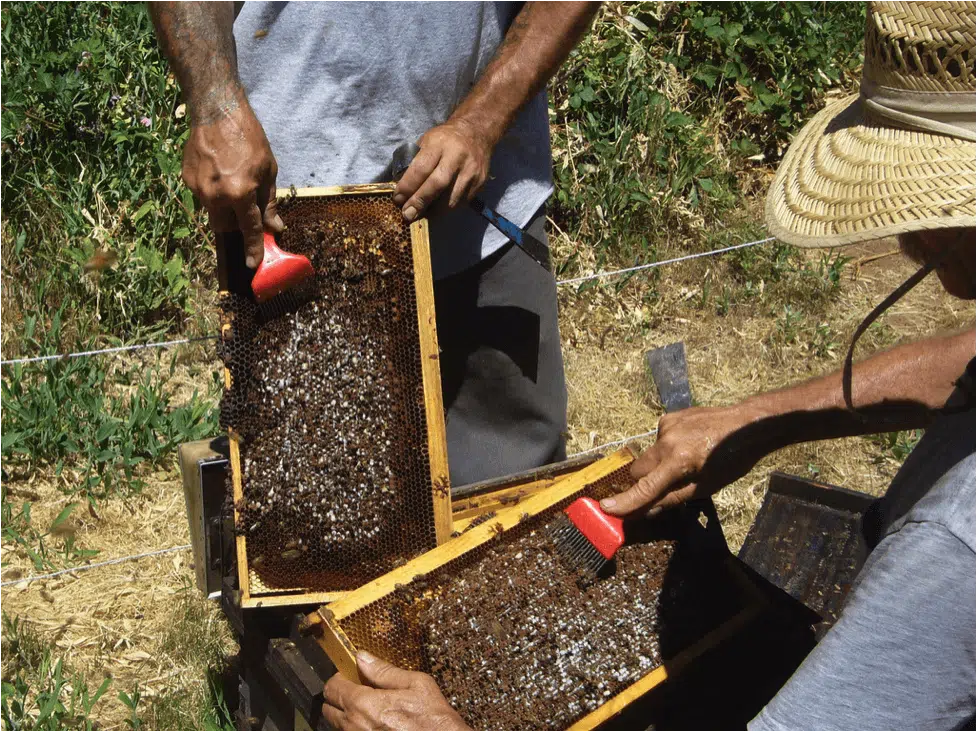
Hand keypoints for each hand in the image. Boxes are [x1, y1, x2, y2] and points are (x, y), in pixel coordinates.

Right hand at [181, 92, 282, 267]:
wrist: (216, 111)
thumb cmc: (248, 138)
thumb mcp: (268, 170)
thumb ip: (268, 202)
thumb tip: (275, 227)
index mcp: (240, 193)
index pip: (249, 229)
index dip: (253, 248)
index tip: (253, 264)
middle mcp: (216, 195)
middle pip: (227, 227)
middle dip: (238, 225)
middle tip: (246, 210)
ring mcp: (198, 189)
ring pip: (214, 213)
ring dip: (225, 208)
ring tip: (233, 181)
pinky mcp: (187, 180)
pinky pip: (203, 197)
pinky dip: (214, 192)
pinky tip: (220, 172)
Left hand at [322, 651, 470, 731]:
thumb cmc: (433, 720)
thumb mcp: (415, 684)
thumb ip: (384, 670)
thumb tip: (363, 657)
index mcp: (364, 704)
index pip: (332, 688)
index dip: (339, 678)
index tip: (348, 675)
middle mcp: (355, 726)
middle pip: (328, 709)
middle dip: (338, 697)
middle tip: (356, 691)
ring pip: (338, 725)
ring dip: (346, 714)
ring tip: (369, 708)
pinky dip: (356, 727)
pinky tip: (375, 722)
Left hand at [393, 120, 492, 221]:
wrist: (476, 133)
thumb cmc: (444, 139)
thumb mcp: (426, 141)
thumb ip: (414, 162)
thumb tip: (402, 189)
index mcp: (439, 144)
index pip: (421, 168)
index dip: (407, 187)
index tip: (398, 199)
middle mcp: (457, 157)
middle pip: (437, 185)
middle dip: (420, 202)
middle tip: (408, 214)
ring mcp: (471, 171)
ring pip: (451, 199)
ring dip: (433, 212)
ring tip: (421, 215)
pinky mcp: (480, 183)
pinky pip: (461, 202)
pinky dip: (446, 209)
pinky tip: (437, 209)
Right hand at [600, 404, 767, 516]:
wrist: (747, 425)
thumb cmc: (731, 460)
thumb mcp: (706, 487)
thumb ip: (673, 498)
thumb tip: (648, 509)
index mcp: (678, 461)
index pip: (646, 487)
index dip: (626, 501)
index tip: (606, 508)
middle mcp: (667, 441)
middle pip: (638, 470)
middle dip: (644, 482)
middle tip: (663, 487)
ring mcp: (666, 426)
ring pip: (648, 455)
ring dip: (657, 464)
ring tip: (686, 461)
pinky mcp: (669, 417)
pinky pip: (658, 439)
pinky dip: (666, 447)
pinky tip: (687, 445)